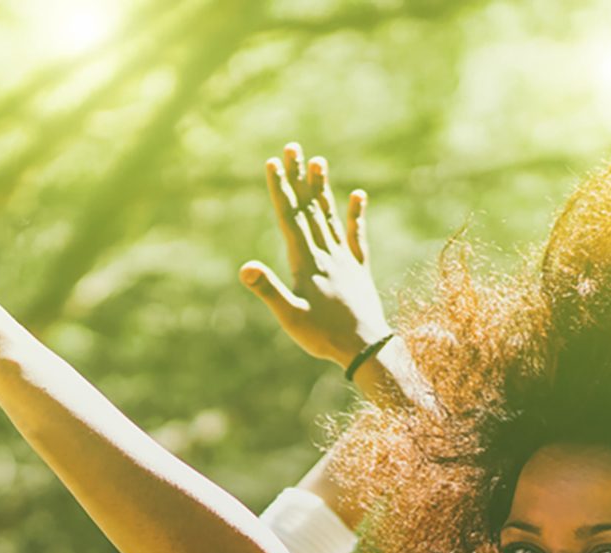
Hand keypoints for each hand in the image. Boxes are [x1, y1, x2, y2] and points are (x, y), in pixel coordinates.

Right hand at [241, 142, 391, 367]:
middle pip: (309, 209)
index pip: (290, 218)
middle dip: (298, 178)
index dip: (280, 189)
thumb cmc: (323, 336)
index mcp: (307, 262)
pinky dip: (356, 216)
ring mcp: (344, 260)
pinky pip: (357, 237)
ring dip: (322, 190)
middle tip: (293, 147)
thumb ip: (269, 290)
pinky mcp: (359, 271)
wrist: (365, 347)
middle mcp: (326, 254)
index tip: (273, 162)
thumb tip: (245, 268)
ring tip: (319, 162)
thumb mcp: (290, 316)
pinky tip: (358, 196)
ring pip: (331, 217)